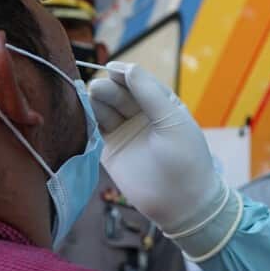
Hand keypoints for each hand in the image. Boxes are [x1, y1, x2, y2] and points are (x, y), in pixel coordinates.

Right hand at [87, 62, 225, 235]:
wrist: (183, 202)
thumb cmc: (187, 159)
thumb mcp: (172, 121)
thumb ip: (150, 94)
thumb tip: (129, 68)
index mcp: (161, 104)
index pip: (139, 82)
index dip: (125, 74)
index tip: (112, 68)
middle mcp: (141, 116)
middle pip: (118, 94)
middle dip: (109, 89)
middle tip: (98, 87)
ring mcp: (125, 133)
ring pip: (105, 110)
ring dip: (96, 102)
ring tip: (89, 96)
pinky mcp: (111, 151)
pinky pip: (96, 131)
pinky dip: (88, 120)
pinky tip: (82, 112)